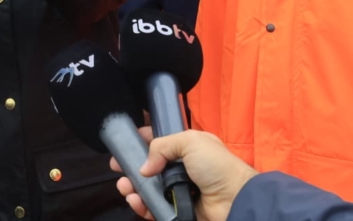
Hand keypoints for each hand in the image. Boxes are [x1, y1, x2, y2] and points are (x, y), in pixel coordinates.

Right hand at [111, 128, 256, 220]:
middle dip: (131, 167)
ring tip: (124, 187)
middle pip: (149, 167)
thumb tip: (144, 167)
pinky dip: (143, 206)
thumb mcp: (190, 142)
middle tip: (117, 169)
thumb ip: (162, 146)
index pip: (159, 142)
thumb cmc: (217, 166)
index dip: (141, 141)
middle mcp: (181, 169)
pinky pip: (155, 208)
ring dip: (133, 187)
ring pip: (149, 189)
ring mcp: (179, 191)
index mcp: (187, 148)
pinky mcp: (178, 211)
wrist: (235, 200)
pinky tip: (136, 201)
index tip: (124, 143)